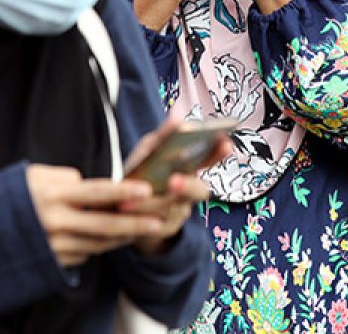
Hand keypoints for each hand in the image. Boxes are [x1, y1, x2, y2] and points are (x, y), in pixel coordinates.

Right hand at [25, 165, 161, 267]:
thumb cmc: (3, 201)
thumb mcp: (29, 178)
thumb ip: (61, 178)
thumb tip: (87, 183)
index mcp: (50, 197)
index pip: (95, 193)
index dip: (122, 192)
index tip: (146, 190)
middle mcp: (54, 224)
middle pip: (104, 225)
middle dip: (135, 223)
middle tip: (159, 219)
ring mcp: (54, 247)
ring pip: (99, 243)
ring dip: (124, 237)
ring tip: (146, 228)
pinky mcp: (53, 263)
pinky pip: (84, 254)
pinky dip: (101, 246)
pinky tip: (115, 238)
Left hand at [120, 121, 231, 254]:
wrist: (123, 206)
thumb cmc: (141, 171)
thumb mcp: (148, 151)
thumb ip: (162, 138)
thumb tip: (177, 118)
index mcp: (190, 168)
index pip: (209, 160)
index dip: (218, 153)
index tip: (225, 142)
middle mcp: (190, 192)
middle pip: (199, 191)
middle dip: (187, 186)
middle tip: (173, 180)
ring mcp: (181, 212)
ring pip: (173, 210)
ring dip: (152, 204)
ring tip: (130, 199)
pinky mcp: (165, 230)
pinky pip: (158, 227)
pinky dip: (141, 217)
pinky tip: (125, 210)